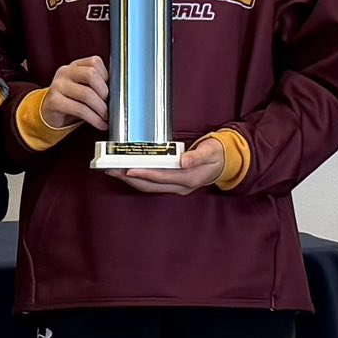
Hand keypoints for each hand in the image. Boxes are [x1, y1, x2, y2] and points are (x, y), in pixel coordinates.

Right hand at [42, 56, 108, 133]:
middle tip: (110, 105)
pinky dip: (94, 119)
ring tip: (106, 117)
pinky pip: (80, 109)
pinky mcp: (54, 101)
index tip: (112, 91)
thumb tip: (118, 95)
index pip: (95, 62)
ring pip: (87, 94)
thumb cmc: (70, 101)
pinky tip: (99, 123)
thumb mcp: (83, 88)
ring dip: (101, 109)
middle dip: (105, 92)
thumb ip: (97, 86)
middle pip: (91, 74)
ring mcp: (58, 85)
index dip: (107, 77)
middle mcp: (65, 72)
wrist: (48, 113)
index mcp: (74, 66)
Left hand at [105, 136, 226, 194]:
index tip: (129, 170)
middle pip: (151, 185)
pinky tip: (127, 172)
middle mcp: (180, 186)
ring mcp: (176, 186)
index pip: (162, 177)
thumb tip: (183, 161)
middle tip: (113, 170)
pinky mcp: (172, 183)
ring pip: (149, 186)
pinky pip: (152, 183)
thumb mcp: (211, 151)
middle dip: (130, 179)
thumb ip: (198, 156)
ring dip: (131, 180)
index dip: (145, 174)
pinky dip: (138, 178)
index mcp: (189, 179)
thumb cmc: (217, 154)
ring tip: (114, 171)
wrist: (224, 163)